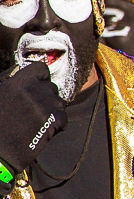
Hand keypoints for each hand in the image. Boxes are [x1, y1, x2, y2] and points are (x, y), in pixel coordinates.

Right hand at [0, 61, 62, 183]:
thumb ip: (6, 79)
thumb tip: (17, 70)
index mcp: (18, 83)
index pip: (41, 69)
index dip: (39, 77)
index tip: (34, 86)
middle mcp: (35, 91)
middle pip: (50, 87)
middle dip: (43, 96)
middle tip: (31, 109)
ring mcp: (47, 106)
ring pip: (59, 102)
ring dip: (50, 109)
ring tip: (35, 120)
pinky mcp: (54, 122)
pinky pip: (63, 117)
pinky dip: (56, 123)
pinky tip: (42, 129)